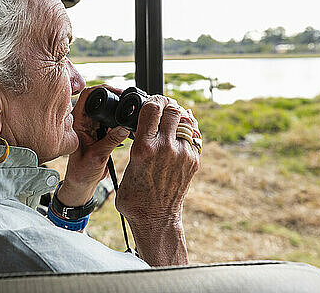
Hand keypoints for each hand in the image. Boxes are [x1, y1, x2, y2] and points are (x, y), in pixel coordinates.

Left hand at [58, 85, 129, 206]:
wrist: (83, 184)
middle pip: (99, 100)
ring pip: (106, 110)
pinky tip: (128, 124)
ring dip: (118, 109)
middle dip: (114, 97)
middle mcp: (85, 122)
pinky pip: (112, 121)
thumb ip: (110, 141)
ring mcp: (93, 126)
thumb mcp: (97, 156)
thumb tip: (125, 127)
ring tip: (130, 111)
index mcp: (78, 123)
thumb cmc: (81, 172)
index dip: (102, 90)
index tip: (117, 92)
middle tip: (128, 99)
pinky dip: (120, 121)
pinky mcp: (102, 133)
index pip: (87, 96)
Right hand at [115, 96, 199, 223]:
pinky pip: (193, 136)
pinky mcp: (193, 161)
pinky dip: (186, 130)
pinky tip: (179, 132)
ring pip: (185, 121)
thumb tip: (137, 131)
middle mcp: (165, 148)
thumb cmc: (134, 196)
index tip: (151, 101)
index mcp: (144, 147)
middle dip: (167, 105)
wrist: (155, 218)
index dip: (152, 100)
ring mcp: (182, 154)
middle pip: (172, 109)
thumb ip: (135, 146)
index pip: (151, 108)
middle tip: (162, 106)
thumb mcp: (127, 167)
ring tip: (171, 118)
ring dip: (178, 117)